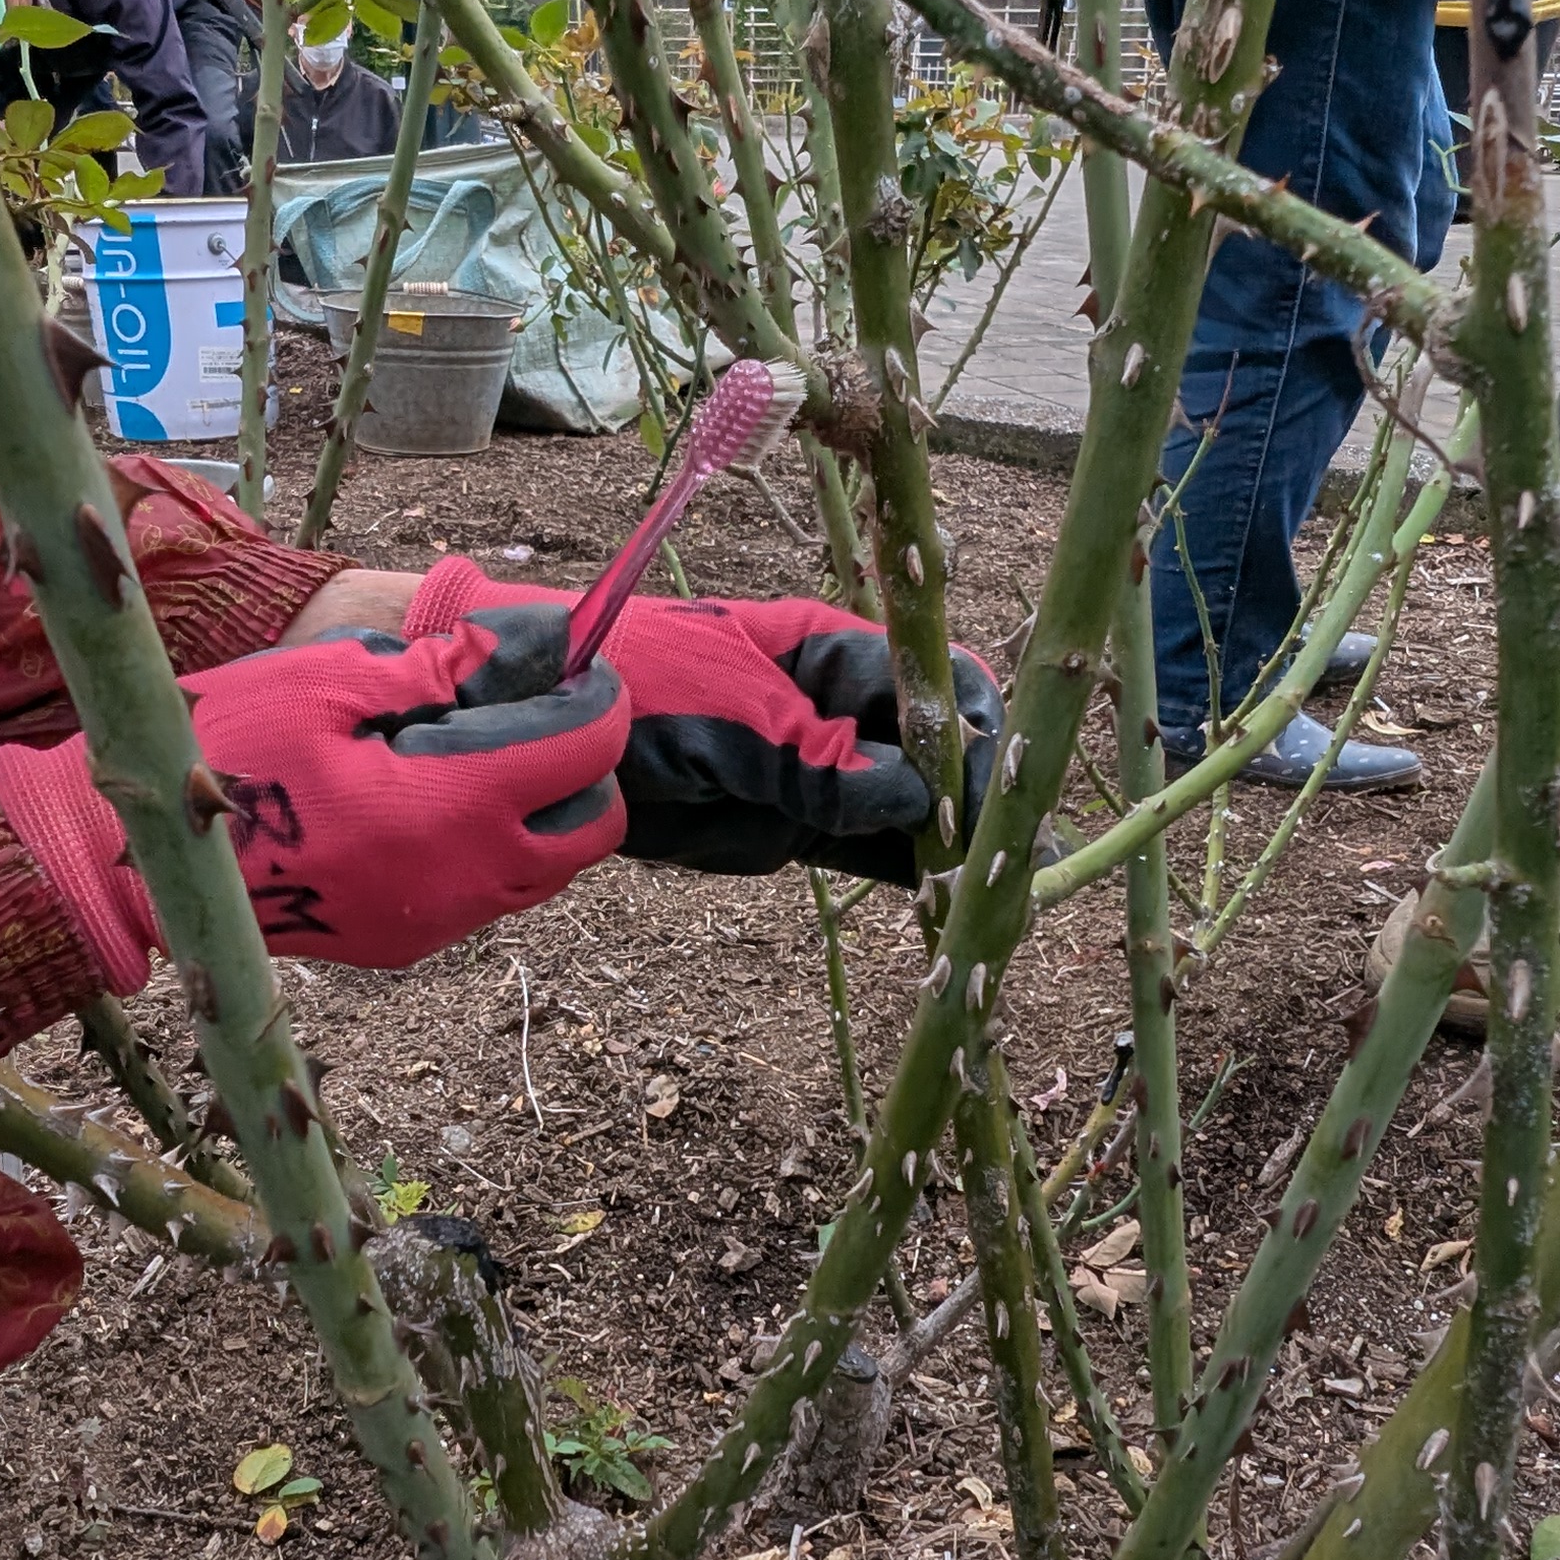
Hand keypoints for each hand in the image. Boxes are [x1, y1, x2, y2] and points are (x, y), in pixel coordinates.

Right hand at [0, 606, 627, 974]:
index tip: (581, 664)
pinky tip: (433, 800)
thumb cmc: (228, 747)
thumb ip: (439, 666)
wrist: (144, 856)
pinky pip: (487, 896)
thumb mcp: (331, 678)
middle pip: (591, 829)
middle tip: (540, 713)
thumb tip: (531, 647)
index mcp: (448, 804)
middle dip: (587, 766)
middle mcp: (460, 878)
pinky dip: (493, 848)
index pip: (580, 749)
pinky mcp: (403, 943)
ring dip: (544, 812)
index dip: (598, 698)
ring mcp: (434, 922)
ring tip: (481, 753)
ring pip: (546, 872)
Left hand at [403, 562, 998, 883]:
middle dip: (983, 798)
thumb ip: (818, 756)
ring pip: (914, 809)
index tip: (993, 791)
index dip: (974, 733)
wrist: (541, 731)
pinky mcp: (794, 829)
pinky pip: (870, 852)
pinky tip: (955, 907)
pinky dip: (911, 876)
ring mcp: (823, 772)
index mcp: (833, 653)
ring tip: (1011, 899)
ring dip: (958, 848)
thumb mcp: (726, 716)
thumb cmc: (632, 686)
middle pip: (939, 750)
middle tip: (1018, 861)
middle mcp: (843, 710)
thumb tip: (914, 794)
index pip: (935, 682)